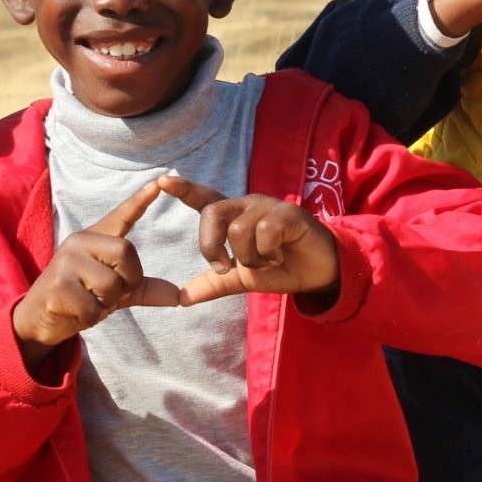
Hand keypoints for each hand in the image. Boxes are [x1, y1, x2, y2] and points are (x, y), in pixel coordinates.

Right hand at [11, 181, 180, 369]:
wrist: (39, 318)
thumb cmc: (80, 297)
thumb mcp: (114, 292)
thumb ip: (142, 288)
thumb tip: (178, 297)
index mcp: (93, 238)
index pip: (121, 216)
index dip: (140, 201)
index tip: (158, 184)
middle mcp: (79, 243)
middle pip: (126, 252)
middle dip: (128, 280)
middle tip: (109, 294)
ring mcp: (65, 263)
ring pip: (111, 284)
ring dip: (107, 303)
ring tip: (90, 301)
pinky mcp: (57, 287)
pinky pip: (93, 306)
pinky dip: (91, 316)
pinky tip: (76, 312)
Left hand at [157, 175, 340, 306]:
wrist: (318, 274)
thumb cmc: (281, 268)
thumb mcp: (243, 279)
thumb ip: (214, 284)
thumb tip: (181, 299)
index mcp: (233, 217)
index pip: (204, 198)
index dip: (184, 189)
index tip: (162, 181)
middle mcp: (247, 205)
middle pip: (212, 213)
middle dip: (211, 245)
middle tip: (224, 268)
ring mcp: (268, 207)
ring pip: (238, 230)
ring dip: (250, 258)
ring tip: (268, 261)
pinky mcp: (288, 213)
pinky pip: (264, 233)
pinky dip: (269, 254)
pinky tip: (281, 256)